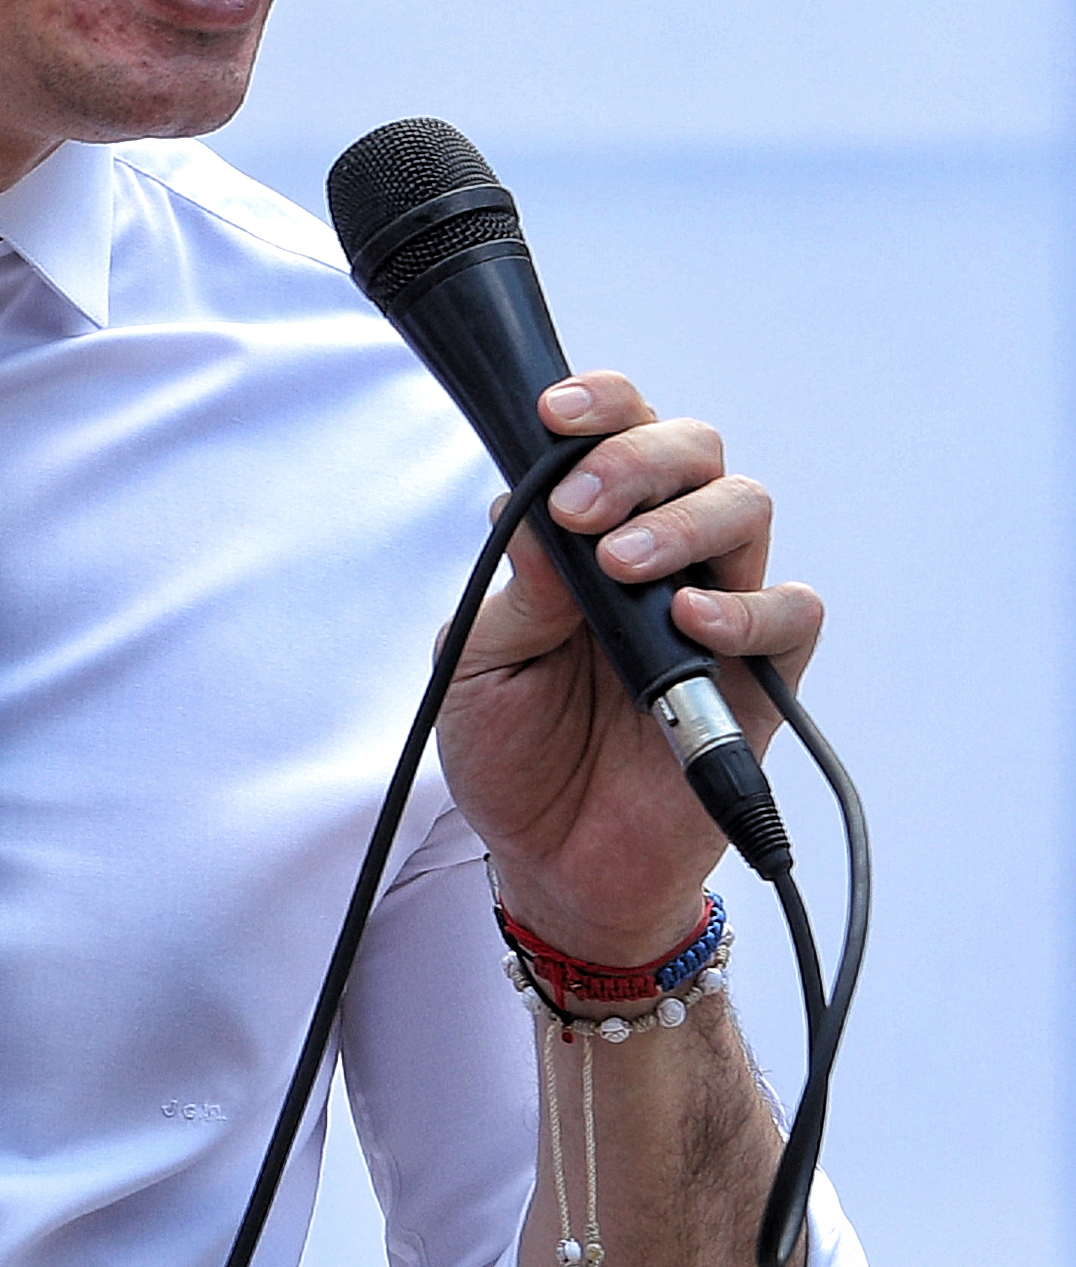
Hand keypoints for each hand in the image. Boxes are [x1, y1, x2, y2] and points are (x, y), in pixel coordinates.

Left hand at [433, 373, 824, 967]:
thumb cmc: (513, 751)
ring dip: (685, 522)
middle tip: (581, 507)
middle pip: (694, 451)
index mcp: (584, 538)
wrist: (552, 859)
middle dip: (639, 457)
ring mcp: (716, 606)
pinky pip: (789, 611)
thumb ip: (515, 592)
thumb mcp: (477, 667)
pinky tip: (689, 622)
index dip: (599, 407)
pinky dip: (746, 607)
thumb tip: (535, 513)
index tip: (554, 414)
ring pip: (746, 510)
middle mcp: (659, 556)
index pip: (613, 438)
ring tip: (625, 566)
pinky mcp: (760, 672)